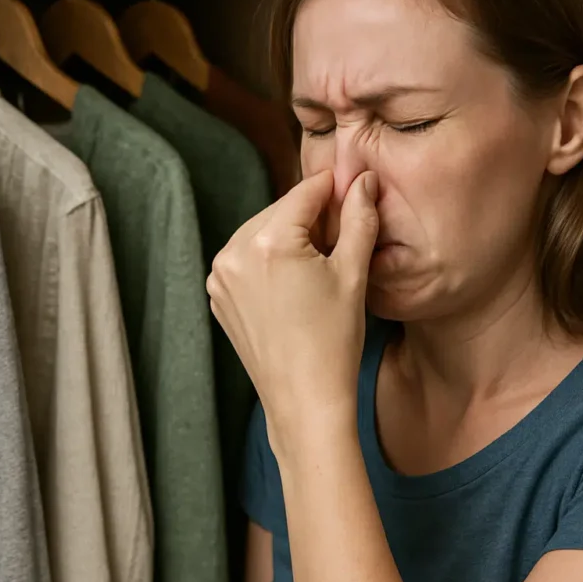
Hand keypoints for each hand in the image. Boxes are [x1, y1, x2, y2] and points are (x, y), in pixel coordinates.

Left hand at [207, 169, 379, 456]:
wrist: (305, 401)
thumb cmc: (334, 341)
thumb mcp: (353, 274)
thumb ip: (359, 219)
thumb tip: (364, 180)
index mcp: (268, 242)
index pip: (304, 193)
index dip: (333, 188)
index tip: (354, 186)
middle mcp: (234, 252)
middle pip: (280, 211)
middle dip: (310, 215)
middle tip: (343, 232)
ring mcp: (220, 276)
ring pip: (261, 233)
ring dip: (289, 236)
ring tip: (320, 262)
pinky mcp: (218, 295)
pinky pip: (246, 259)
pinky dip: (269, 259)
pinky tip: (295, 282)